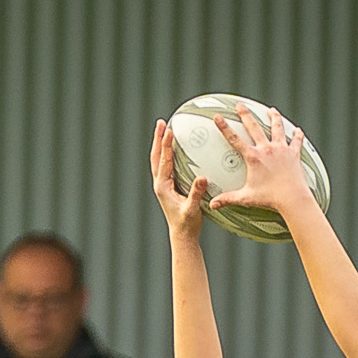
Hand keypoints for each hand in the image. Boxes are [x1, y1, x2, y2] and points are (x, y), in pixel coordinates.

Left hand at [150, 120, 206, 238]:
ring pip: (158, 160)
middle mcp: (160, 184)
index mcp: (163, 187)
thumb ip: (196, 193)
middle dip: (158, 139)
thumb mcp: (193, 209)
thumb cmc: (187, 224)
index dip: (166, 145)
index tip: (168, 130)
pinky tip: (173, 147)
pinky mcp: (168, 186)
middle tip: (161, 122)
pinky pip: (165, 165)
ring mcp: (163, 185)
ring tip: (164, 129)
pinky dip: (166, 153)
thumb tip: (202, 178)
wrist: (182, 235)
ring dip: (160, 144)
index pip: (163, 161)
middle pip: (156, 157)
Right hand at [207, 105, 311, 217]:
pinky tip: (297, 130)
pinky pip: (296, 140)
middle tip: (240, 105)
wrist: (292, 198)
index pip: (234, 139)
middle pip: (254, 126)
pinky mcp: (294, 153)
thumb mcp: (246, 198)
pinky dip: (297, 134)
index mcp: (254, 157)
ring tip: (271, 110)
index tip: (218, 117)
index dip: (224, 127)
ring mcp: (281, 149)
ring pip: (277, 127)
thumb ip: (228, 199)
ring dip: (274, 117)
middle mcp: (267, 149)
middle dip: (245, 114)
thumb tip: (212, 205)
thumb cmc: (269, 198)